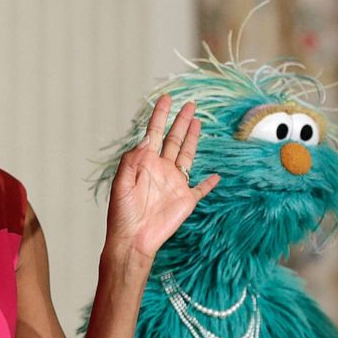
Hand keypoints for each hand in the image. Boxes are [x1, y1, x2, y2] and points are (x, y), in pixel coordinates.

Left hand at [106, 94, 219, 262]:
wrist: (133, 240)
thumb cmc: (122, 214)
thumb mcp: (121, 183)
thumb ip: (133, 159)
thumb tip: (148, 136)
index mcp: (144, 163)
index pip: (154, 133)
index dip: (160, 115)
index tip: (166, 98)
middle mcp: (161, 169)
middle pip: (174, 139)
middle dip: (181, 121)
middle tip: (190, 104)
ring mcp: (174, 184)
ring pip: (187, 156)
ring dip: (192, 139)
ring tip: (197, 121)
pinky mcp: (186, 200)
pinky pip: (201, 188)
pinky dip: (210, 183)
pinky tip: (216, 175)